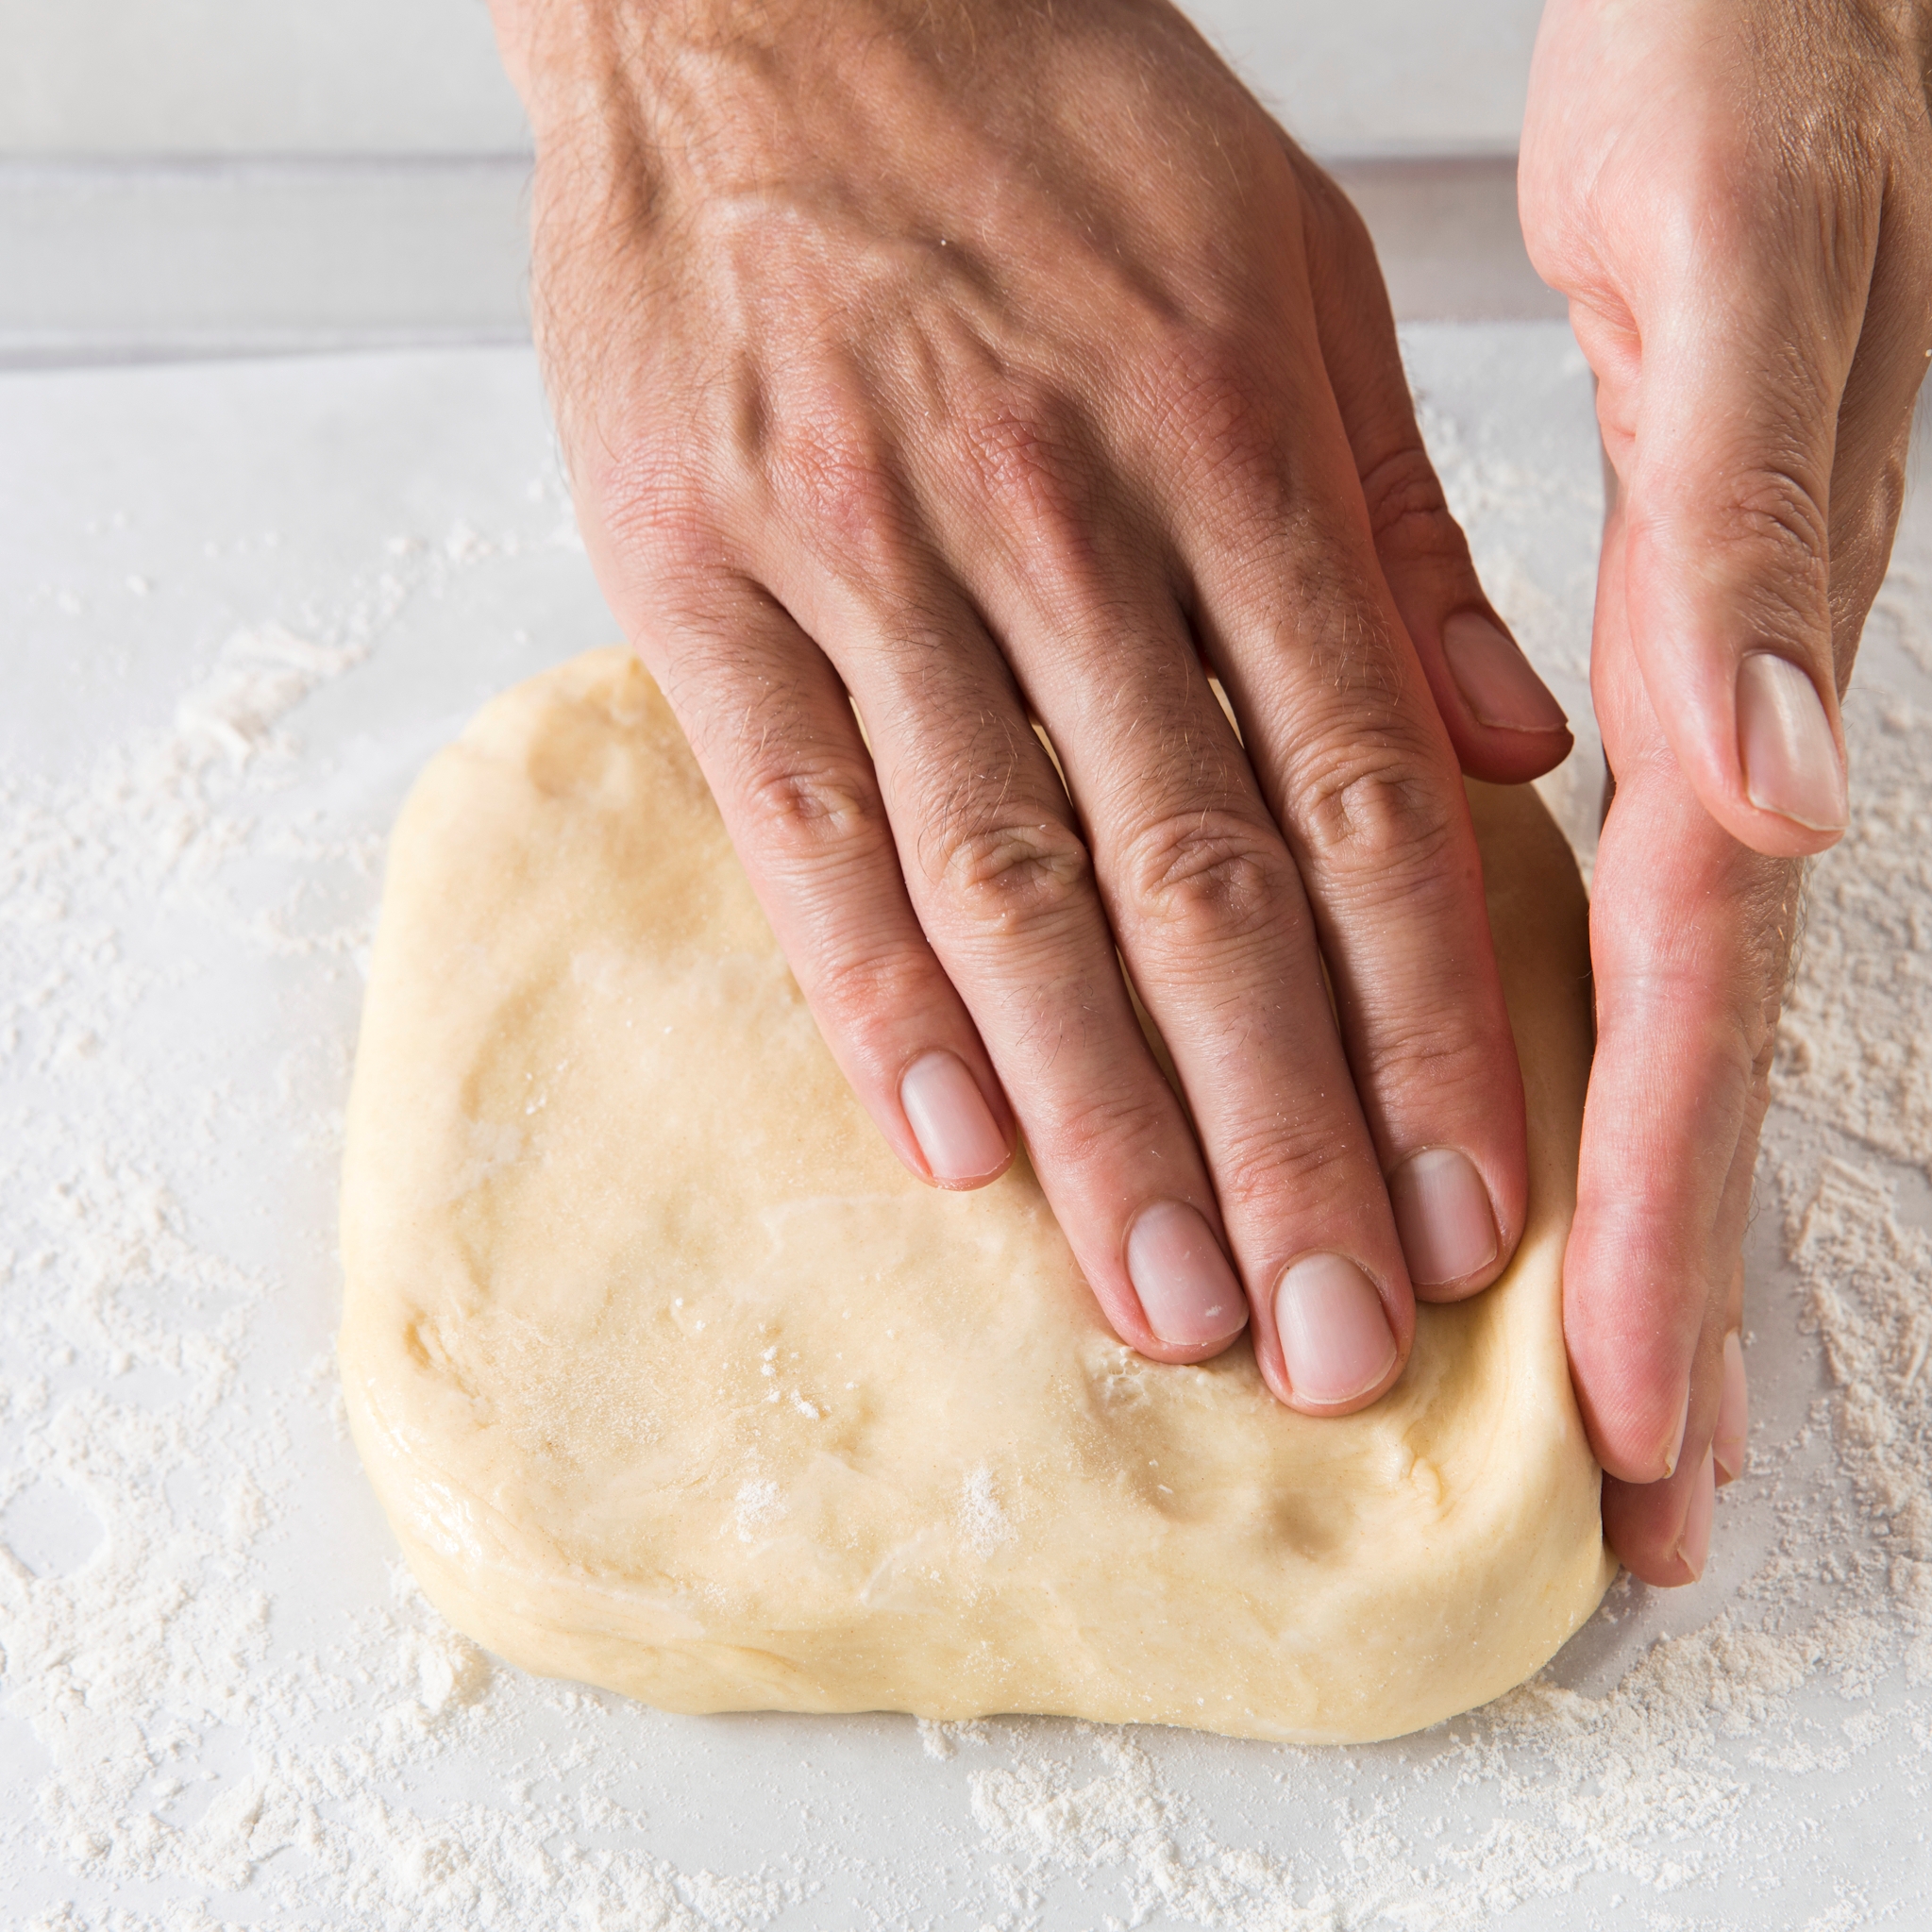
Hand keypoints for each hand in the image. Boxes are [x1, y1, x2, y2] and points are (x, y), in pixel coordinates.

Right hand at [491, 0, 1573, 1411]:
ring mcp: (868, 547)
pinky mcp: (695, 571)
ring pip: (1007, 882)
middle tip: (1332, 1341)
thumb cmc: (1040, 117)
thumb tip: (1516, 749)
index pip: (1359, 791)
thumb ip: (1397, 521)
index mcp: (1227, 434)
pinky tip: (950, 1149)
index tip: (1468, 1208)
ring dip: (1098, 1117)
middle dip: (1280, 1133)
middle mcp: (1059, 511)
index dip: (1425, 1021)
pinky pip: (797, 816)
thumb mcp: (1283, 264)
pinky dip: (875, 991)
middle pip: (1197, 881)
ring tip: (1168, 1304)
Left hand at [1522, 0, 1931, 1579]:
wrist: (1773, 1)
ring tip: (1611, 1382)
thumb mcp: (1737, 281)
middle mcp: (1724, 711)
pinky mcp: (1668, 648)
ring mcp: (1708, 695)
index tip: (1620, 1404)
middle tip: (1650, 1492)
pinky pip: (1617, 880)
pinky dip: (1589, 1025)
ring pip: (1659, 991)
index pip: (1679, 995)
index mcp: (1729, 663)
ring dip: (1637, 1192)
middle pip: (1685, 1044)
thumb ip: (1749, 531)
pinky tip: (1547, 1116)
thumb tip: (1762, 788)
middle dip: (1665, 1275)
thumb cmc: (1760, 94)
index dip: (1645, 1205)